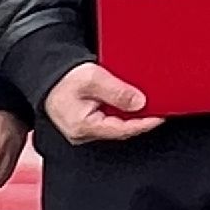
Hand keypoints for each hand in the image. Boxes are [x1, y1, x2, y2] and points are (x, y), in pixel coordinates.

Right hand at [43, 64, 165, 142]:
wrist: (48, 75)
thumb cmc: (64, 78)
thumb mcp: (93, 79)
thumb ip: (117, 92)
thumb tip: (139, 103)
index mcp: (83, 126)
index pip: (121, 130)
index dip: (144, 123)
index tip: (161, 116)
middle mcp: (83, 134)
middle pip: (120, 130)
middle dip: (141, 121)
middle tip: (161, 109)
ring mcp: (85, 131)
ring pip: (116, 127)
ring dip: (133, 117)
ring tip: (151, 107)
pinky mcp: (87, 125)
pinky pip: (110, 122)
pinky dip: (124, 115)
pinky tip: (133, 106)